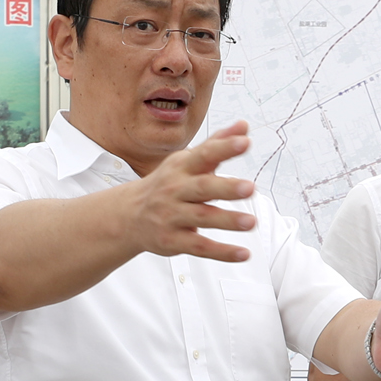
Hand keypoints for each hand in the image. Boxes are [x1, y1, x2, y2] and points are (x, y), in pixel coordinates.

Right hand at [118, 120, 259, 263]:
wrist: (129, 215)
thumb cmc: (167, 185)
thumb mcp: (187, 161)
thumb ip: (217, 144)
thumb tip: (243, 126)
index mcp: (182, 167)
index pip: (204, 154)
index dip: (224, 148)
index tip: (244, 142)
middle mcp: (176, 190)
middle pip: (202, 187)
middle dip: (226, 187)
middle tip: (250, 187)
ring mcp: (172, 216)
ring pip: (202, 217)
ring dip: (228, 220)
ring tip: (251, 222)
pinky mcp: (173, 240)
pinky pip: (199, 246)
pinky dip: (222, 252)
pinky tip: (243, 253)